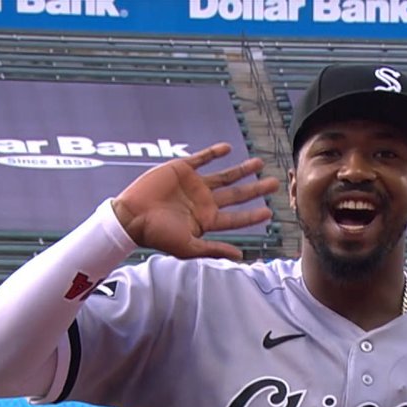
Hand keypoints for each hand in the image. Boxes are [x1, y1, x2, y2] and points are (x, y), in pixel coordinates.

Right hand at [111, 143, 280, 259]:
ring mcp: (193, 185)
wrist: (132, 216)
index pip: (235, 218)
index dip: (252, 216)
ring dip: (242, 170)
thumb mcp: (188, 247)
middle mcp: (203, 202)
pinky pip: (201, 159)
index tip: (269, 212)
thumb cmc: (157, 235)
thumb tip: (242, 256)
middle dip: (255, 190)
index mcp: (206, 220)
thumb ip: (214, 249)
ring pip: (224, 175)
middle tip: (274, 183)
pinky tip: (227, 149)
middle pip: (236, 195)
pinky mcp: (181, 169)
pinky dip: (214, 153)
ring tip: (259, 164)